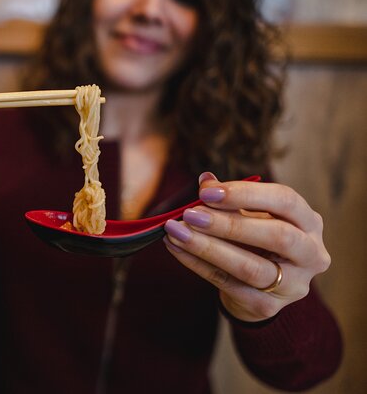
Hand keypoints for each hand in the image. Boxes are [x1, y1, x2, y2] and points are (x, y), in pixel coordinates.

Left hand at [163, 172, 330, 321]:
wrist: (256, 288)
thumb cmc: (255, 241)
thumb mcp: (248, 215)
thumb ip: (229, 199)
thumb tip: (205, 180)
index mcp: (309, 222)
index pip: (285, 200)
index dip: (245, 193)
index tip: (206, 192)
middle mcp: (311, 254)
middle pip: (277, 236)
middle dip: (228, 224)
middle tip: (190, 214)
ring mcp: (293, 285)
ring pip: (250, 266)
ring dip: (207, 247)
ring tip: (175, 232)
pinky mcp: (267, 306)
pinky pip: (227, 283)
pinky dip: (196, 263)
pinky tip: (175, 248)